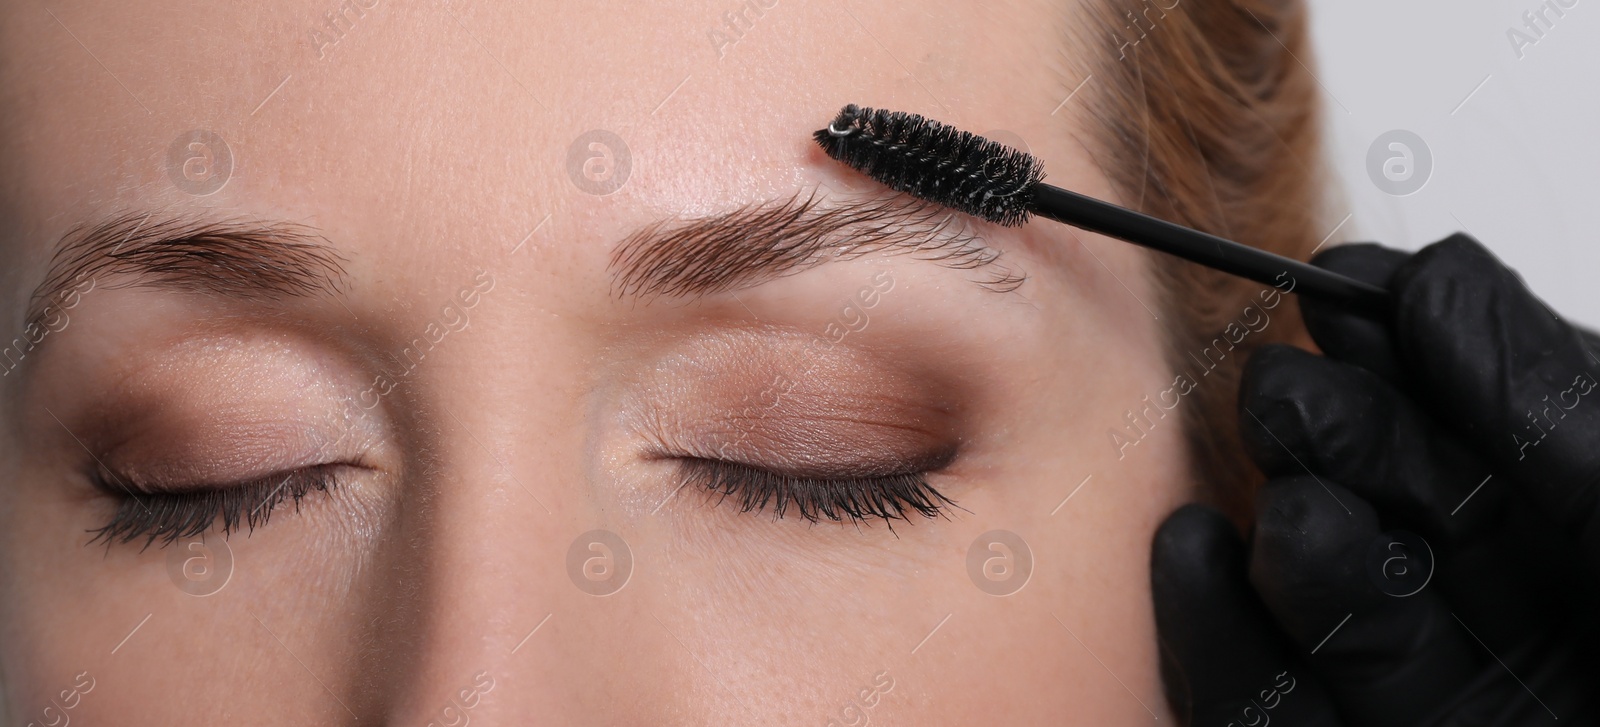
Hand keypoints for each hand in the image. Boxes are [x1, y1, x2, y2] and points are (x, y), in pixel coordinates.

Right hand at [1149, 234, 1599, 724]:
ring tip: (1292, 507)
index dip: (1407, 352)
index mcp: (1591, 550)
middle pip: (1385, 510)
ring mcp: (1432, 710)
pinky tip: (1193, 560)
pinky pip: (1268, 722)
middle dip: (1328, 440)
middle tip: (1287, 395)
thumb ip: (1559, 414)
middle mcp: (1513, 626)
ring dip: (1280, 543)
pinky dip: (1217, 644)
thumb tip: (1440, 284)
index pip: (1479, 435)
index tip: (1342, 288)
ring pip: (1320, 611)